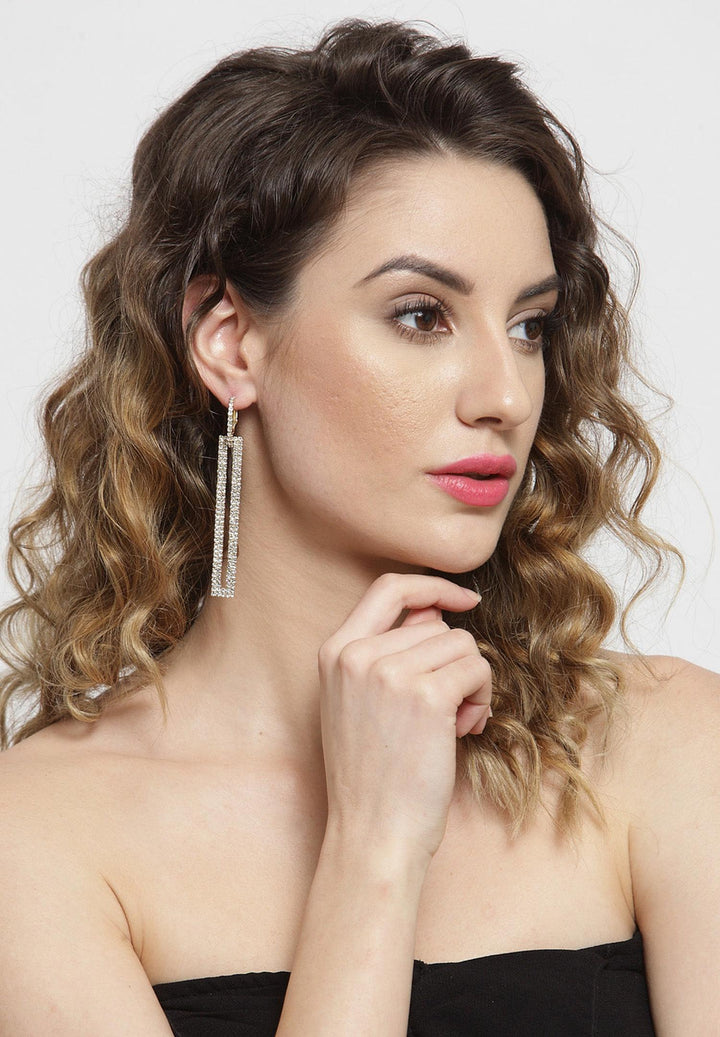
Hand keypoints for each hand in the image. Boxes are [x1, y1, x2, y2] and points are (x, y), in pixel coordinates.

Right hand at [317, 572, 491, 864]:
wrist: (372, 833)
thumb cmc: (373, 775)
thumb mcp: (359, 702)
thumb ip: (388, 654)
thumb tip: (437, 613)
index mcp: (336, 652)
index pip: (389, 588)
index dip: (432, 585)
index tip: (464, 598)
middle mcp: (357, 655)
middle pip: (438, 624)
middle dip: (454, 662)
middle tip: (448, 709)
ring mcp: (390, 673)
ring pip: (463, 646)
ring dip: (471, 683)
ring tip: (453, 724)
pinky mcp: (426, 696)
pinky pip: (477, 669)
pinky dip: (482, 698)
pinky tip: (465, 729)